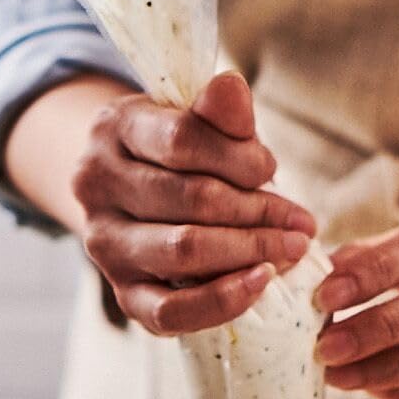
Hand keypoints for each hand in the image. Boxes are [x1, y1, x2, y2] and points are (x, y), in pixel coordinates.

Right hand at [71, 72, 316, 335]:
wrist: (131, 198)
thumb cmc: (177, 156)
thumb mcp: (195, 121)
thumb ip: (219, 113)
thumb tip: (231, 87)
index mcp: (113, 130)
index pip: (181, 140)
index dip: (238, 157)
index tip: (271, 169)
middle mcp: (97, 188)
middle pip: (190, 199)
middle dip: (257, 211)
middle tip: (301, 222)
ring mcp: (105, 246)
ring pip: (184, 251)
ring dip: (251, 250)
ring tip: (292, 248)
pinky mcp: (121, 295)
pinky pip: (172, 311)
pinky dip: (223, 299)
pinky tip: (262, 282)